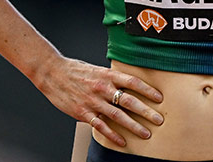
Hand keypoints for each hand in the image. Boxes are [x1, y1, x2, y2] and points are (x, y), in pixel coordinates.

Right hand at [35, 56, 163, 145]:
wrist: (52, 73)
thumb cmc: (76, 70)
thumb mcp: (97, 70)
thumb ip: (112, 79)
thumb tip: (127, 86)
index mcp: (108, 75)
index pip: (133, 82)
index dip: (148, 90)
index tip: (159, 98)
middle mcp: (103, 88)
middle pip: (130, 101)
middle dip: (146, 111)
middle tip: (159, 119)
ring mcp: (93, 101)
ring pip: (118, 116)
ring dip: (134, 126)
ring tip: (146, 133)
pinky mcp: (83, 113)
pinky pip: (101, 126)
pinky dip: (112, 135)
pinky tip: (122, 141)